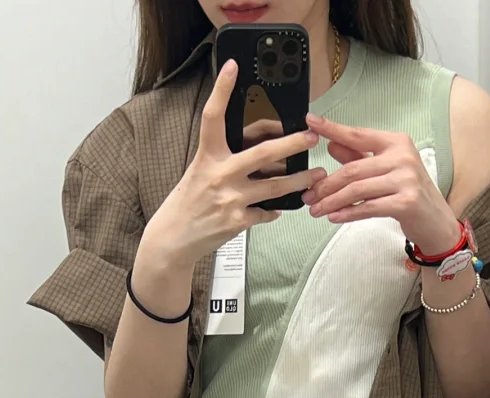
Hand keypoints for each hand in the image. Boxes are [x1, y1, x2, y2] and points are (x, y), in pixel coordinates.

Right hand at [139, 62, 324, 271]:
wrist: (174, 238)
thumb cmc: (187, 203)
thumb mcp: (199, 172)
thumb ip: (224, 159)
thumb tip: (257, 151)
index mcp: (208, 156)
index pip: (213, 116)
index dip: (222, 90)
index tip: (232, 67)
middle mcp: (221, 174)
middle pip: (263, 153)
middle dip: (292, 143)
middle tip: (312, 136)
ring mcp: (231, 199)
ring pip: (275, 187)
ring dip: (299, 181)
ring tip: (316, 175)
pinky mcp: (238, 221)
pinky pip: (266, 213)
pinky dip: (275, 210)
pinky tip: (282, 208)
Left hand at [302, 112, 463, 256]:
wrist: (436, 222)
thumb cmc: (410, 194)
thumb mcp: (385, 171)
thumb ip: (359, 157)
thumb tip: (331, 145)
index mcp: (396, 142)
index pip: (358, 135)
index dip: (333, 129)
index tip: (311, 122)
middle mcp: (402, 157)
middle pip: (353, 168)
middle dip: (326, 184)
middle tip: (309, 195)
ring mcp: (406, 179)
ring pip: (357, 189)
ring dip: (332, 201)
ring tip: (316, 210)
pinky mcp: (406, 202)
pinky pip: (368, 207)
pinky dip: (348, 213)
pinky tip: (334, 217)